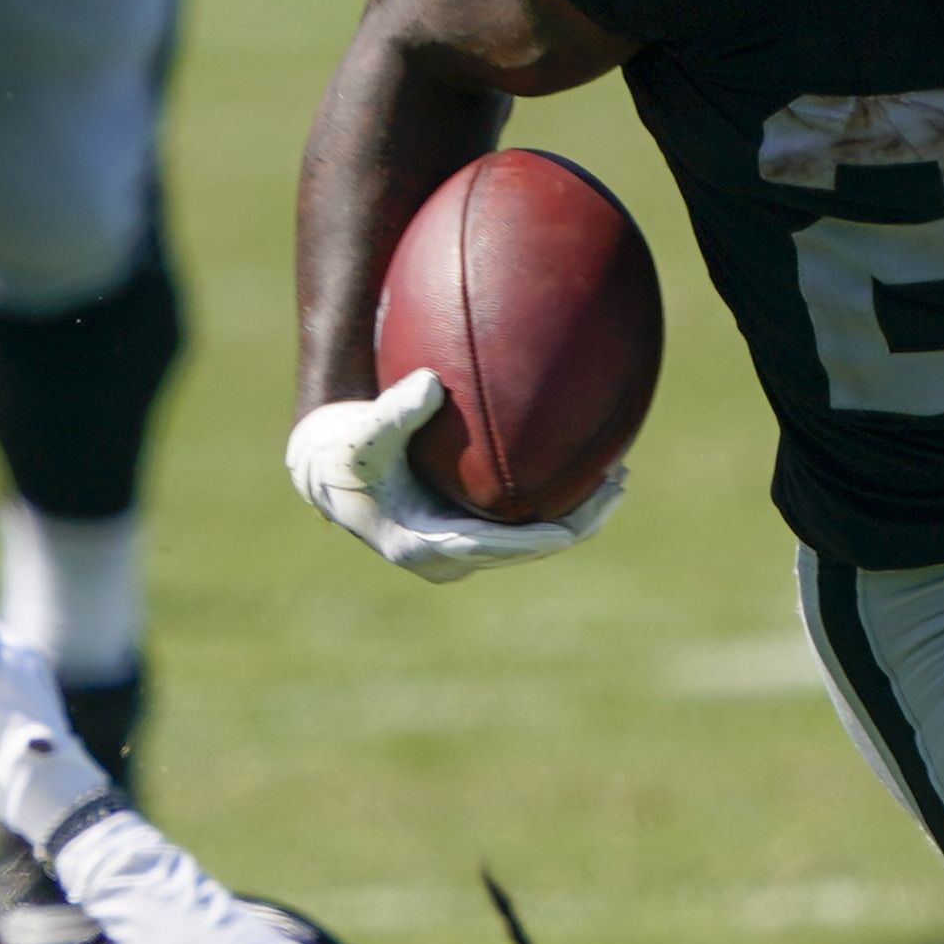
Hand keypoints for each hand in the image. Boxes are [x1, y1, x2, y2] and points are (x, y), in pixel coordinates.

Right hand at [287, 370, 622, 582]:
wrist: (326, 471)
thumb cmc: (344, 448)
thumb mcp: (363, 429)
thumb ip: (395, 410)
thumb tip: (433, 384)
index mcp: (423, 544)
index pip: (496, 548)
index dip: (539, 537)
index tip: (575, 522)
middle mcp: (446, 558)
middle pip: (527, 551)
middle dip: (576, 521)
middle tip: (617, 483)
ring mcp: (458, 553)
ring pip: (530, 544)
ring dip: (574, 515)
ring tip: (616, 479)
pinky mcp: (466, 539)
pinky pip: (521, 530)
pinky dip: (553, 506)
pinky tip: (586, 474)